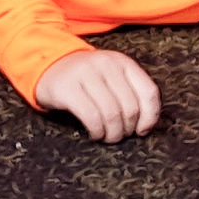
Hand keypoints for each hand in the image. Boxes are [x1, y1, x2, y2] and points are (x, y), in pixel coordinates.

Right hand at [36, 47, 162, 142]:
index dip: (150, 117)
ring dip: (112, 134)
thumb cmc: (87, 79)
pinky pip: (92, 117)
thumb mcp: (112, 78)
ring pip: (112, 114)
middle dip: (127, 129)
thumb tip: (146, 126)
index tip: (141, 131)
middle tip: (118, 135)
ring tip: (106, 136)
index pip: (149, 92)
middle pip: (130, 107)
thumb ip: (130, 93)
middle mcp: (106, 64)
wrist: (49, 64)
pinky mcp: (67, 87)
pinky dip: (97, 131)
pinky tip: (94, 134)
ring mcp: (85, 73)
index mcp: (122, 62)